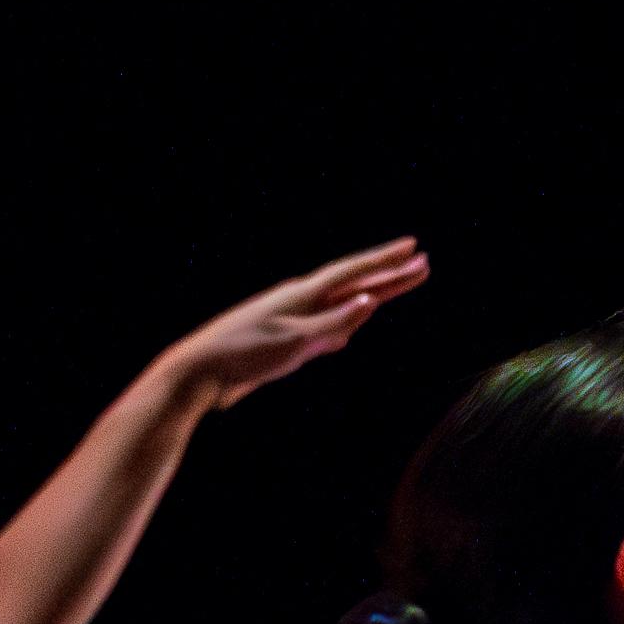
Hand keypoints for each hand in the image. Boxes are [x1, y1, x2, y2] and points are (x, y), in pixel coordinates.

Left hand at [153, 240, 431, 412]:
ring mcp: (294, 321)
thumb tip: (370, 302)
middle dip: (389, 276)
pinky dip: (345, 325)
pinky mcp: (286, 342)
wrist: (200, 373)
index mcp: (304, 295)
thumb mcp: (295, 341)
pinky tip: (349, 331)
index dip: (386, 262)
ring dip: (372, 297)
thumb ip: (334, 324)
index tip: (415, 249)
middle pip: (355, 285)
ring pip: (343, 305)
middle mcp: (301, 302)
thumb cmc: (244, 354)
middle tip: (422, 264)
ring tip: (396, 287)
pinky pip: (327, 329)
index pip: (354, 272)